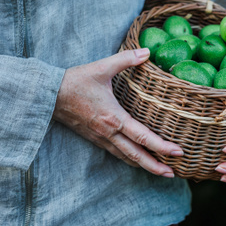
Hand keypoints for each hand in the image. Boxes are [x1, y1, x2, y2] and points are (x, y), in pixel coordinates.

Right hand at [53, 48, 183, 176]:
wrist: (47, 95)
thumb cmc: (76, 81)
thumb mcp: (103, 67)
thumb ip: (127, 59)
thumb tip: (147, 52)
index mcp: (113, 117)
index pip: (142, 137)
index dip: (161, 147)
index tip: (178, 152)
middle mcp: (108, 132)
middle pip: (136, 155)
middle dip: (156, 166)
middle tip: (174, 174)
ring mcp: (100, 137)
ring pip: (126, 157)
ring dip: (144, 166)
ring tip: (161, 172)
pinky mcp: (94, 138)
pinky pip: (116, 153)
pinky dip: (130, 159)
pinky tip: (138, 161)